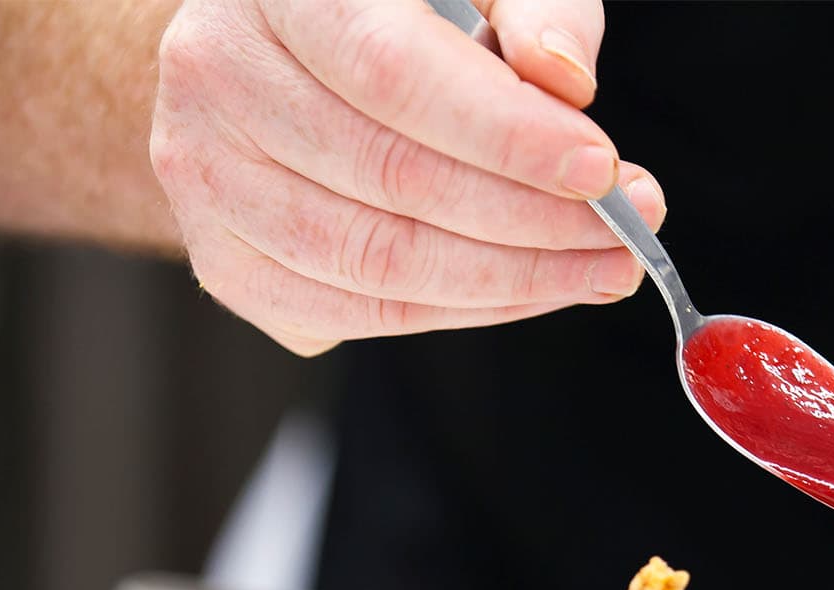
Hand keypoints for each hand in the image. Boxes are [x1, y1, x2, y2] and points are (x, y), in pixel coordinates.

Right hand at [150, 0, 662, 356]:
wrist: (271, 55)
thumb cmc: (396, 10)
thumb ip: (534, 8)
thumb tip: (565, 81)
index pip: (393, 74)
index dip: (505, 134)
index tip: (602, 169)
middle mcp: (218, 76)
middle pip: (391, 179)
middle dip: (531, 221)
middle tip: (628, 234)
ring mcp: (206, 177)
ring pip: (376, 262)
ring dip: (509, 282)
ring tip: (597, 269)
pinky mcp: (224, 262)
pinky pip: (356, 315)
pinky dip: (459, 312)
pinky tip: (528, 291)